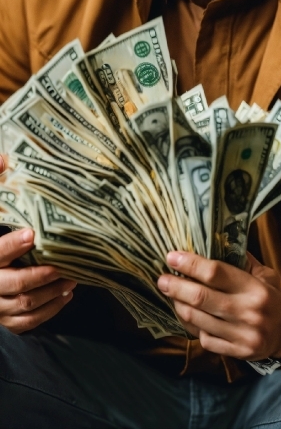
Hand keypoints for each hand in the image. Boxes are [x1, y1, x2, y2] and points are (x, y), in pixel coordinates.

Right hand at [0, 152, 75, 333]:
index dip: (11, 246)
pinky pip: (24, 324)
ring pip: (22, 306)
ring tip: (72, 279)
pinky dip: (47, 312)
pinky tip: (65, 296)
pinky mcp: (2, 319)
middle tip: (64, 265)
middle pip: (13, 286)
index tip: (32, 234)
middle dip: (41, 276)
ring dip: (50, 294)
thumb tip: (5, 158)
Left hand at [157, 251, 280, 360]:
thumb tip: (212, 241)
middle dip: (176, 286)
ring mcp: (242, 335)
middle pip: (201, 298)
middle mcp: (248, 312)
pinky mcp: (236, 352)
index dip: (191, 264)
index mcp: (256, 289)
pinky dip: (191, 325)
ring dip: (179, 305)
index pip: (216, 273)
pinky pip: (204, 338)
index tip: (172, 257)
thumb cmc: (271, 297)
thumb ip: (241, 260)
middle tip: (162, 279)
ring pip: (198, 319)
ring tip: (171, 294)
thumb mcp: (265, 274)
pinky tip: (186, 314)